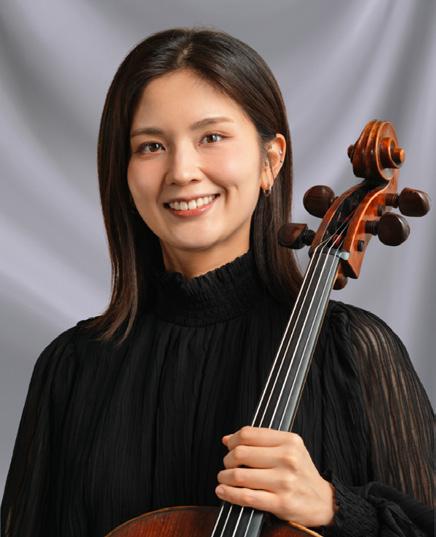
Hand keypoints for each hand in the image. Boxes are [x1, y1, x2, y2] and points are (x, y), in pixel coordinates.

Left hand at [215, 426, 336, 527]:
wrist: (322, 501)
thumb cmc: (300, 472)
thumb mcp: (288, 449)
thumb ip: (260, 441)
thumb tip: (227, 439)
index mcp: (289, 441)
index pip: (249, 434)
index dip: (233, 440)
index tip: (229, 446)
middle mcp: (288, 459)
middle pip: (241, 453)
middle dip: (227, 459)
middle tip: (227, 465)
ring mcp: (284, 481)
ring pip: (240, 475)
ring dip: (225, 477)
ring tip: (224, 478)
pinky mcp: (281, 503)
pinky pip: (247, 497)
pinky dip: (229, 494)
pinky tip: (223, 491)